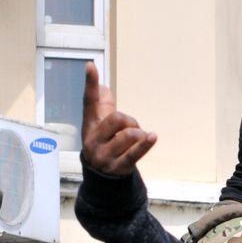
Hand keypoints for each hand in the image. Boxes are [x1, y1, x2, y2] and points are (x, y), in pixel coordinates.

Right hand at [82, 61, 156, 176]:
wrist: (101, 176)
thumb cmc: (104, 142)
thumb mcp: (99, 124)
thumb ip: (102, 104)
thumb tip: (103, 87)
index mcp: (90, 125)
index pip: (89, 100)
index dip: (90, 83)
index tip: (90, 65)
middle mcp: (94, 139)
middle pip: (116, 118)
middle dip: (129, 121)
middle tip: (131, 128)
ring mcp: (105, 155)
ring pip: (128, 135)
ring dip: (138, 135)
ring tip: (136, 140)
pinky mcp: (119, 166)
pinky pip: (135, 153)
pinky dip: (145, 144)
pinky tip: (152, 136)